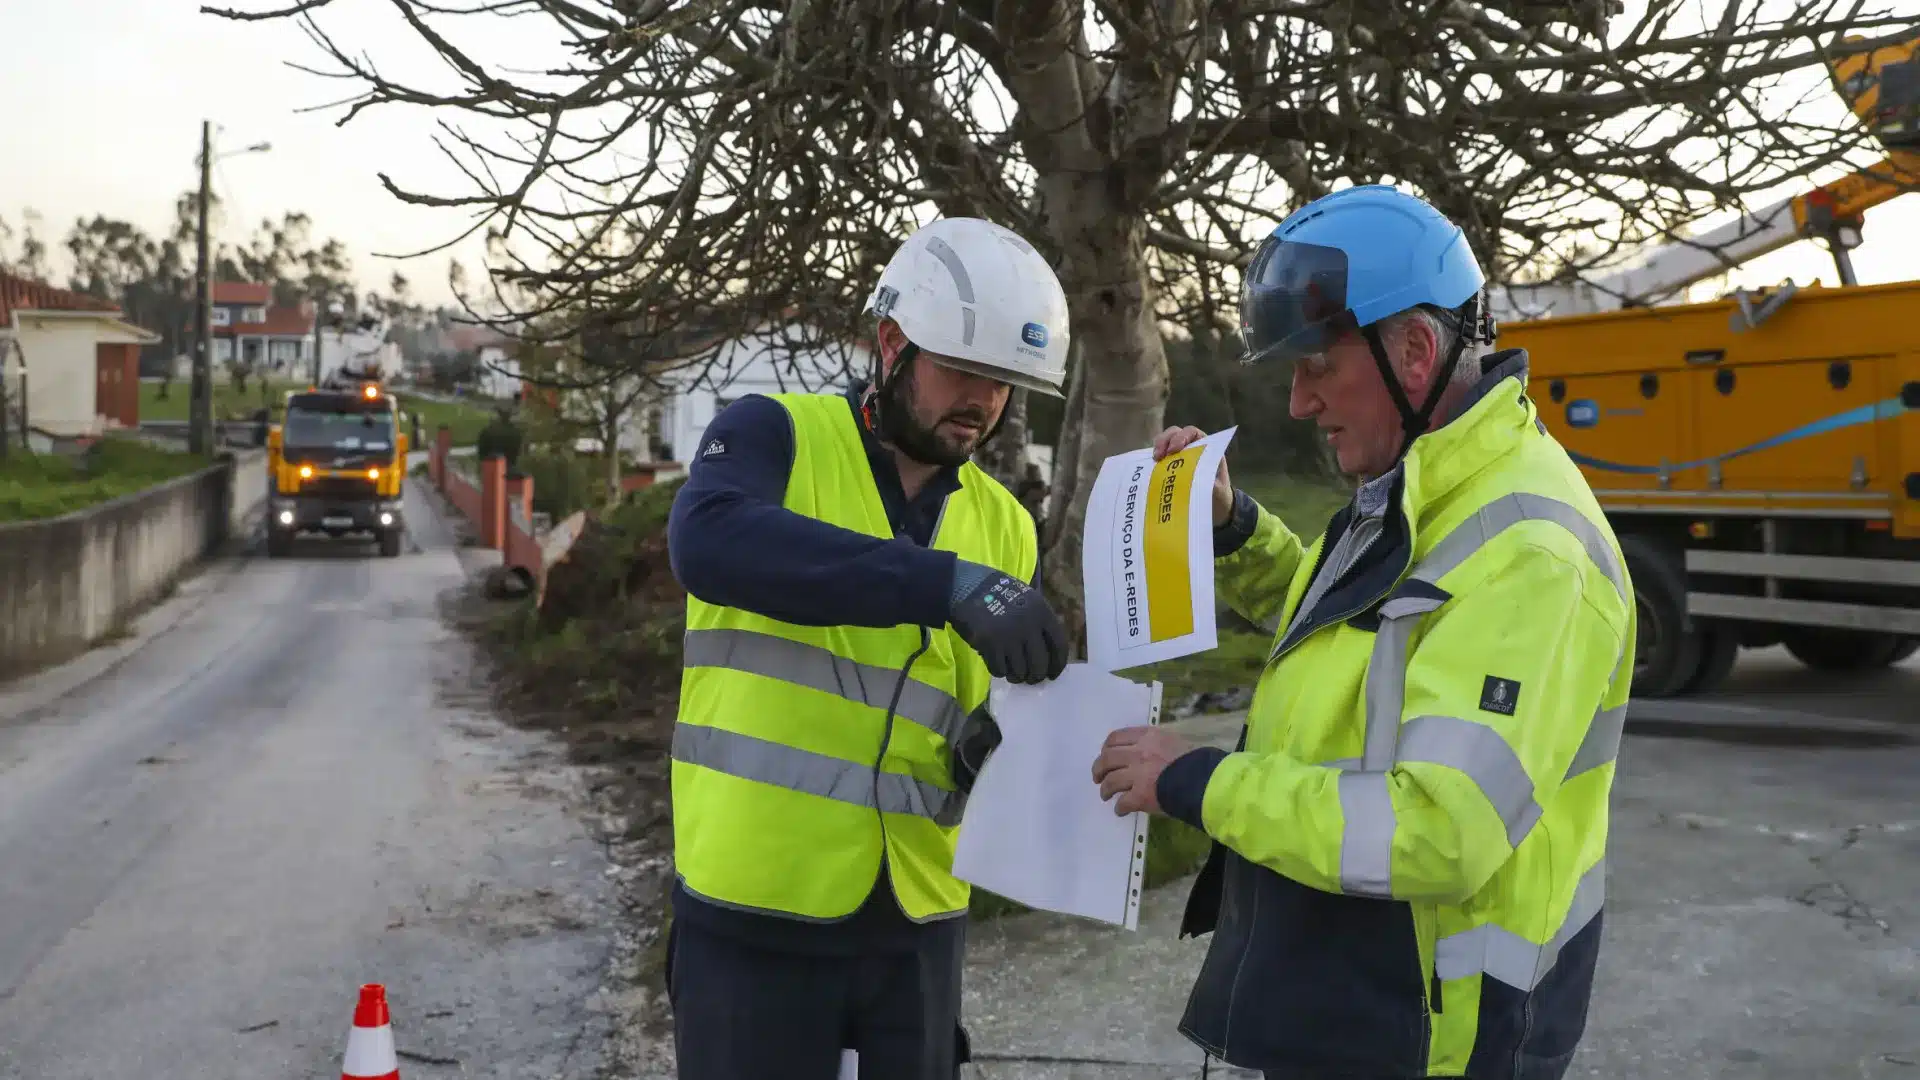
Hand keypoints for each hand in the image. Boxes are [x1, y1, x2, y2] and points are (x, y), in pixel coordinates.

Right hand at [949, 560, 1070, 683]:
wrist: (966, 587)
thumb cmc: (999, 594)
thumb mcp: (1027, 599)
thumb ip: (1040, 623)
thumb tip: (1049, 654)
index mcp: (1042, 612)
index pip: (1059, 645)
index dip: (1058, 664)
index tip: (1053, 675)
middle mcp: (1029, 626)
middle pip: (1040, 664)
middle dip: (1036, 676)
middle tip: (1031, 679)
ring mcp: (1009, 636)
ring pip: (1020, 671)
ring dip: (1017, 676)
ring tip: (1013, 674)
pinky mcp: (990, 645)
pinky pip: (1000, 670)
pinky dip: (1000, 672)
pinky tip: (999, 666)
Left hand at [1092, 726, 1195, 815]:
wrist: (1205, 781)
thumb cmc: (1196, 761)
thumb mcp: (1175, 742)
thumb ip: (1157, 745)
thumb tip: (1147, 752)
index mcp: (1148, 737)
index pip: (1116, 737)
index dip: (1106, 748)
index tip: (1105, 755)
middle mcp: (1138, 753)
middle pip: (1107, 758)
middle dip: (1098, 769)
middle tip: (1097, 777)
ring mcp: (1137, 775)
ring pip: (1110, 781)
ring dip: (1105, 789)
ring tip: (1106, 795)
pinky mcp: (1140, 796)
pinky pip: (1123, 803)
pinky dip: (1120, 808)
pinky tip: (1121, 811)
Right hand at [1153, 426, 1232, 527]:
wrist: (1216, 508)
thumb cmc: (1219, 495)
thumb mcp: (1219, 491)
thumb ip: (1212, 484)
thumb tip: (1199, 481)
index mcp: (1206, 448)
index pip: (1192, 433)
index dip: (1182, 436)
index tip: (1174, 449)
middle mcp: (1191, 448)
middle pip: (1175, 434)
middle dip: (1165, 440)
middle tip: (1158, 455)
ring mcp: (1179, 457)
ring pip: (1165, 443)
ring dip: (1158, 448)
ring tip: (1154, 460)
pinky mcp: (1169, 467)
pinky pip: (1159, 458)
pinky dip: (1153, 461)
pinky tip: (1150, 469)